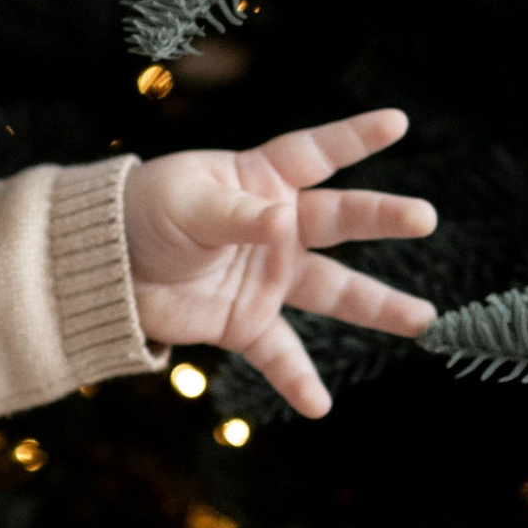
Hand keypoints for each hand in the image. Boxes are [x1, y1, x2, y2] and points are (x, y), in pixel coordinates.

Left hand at [123, 108, 437, 415]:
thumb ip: (234, 214)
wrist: (104, 269)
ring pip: (333, 292)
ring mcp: (268, 277)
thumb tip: (281, 222)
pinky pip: (280, 354)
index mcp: (260, 180)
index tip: (397, 122)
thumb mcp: (184, 203)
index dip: (354, 137)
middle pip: (338, 220)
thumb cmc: (143, 215)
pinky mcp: (247, 322)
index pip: (315, 154)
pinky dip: (297, 381)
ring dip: (377, 307)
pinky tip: (320, 406)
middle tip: (423, 217)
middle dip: (382, 218)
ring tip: (423, 321)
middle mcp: (277, 228)